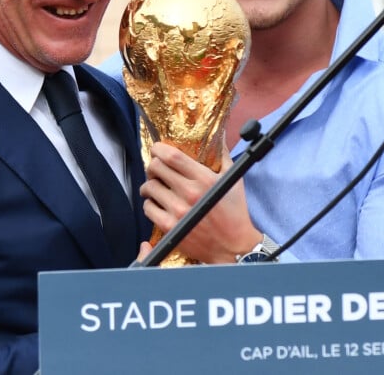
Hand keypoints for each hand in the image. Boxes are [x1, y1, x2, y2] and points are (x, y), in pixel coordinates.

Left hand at [140, 142, 261, 264]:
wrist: (234, 248)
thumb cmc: (235, 212)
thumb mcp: (232, 180)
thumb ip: (223, 156)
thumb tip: (220, 135)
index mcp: (203, 178)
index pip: (171, 156)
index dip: (158, 148)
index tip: (157, 149)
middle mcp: (189, 193)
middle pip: (155, 168)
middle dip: (153, 166)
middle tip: (156, 170)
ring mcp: (178, 212)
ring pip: (148, 188)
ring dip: (149, 185)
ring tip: (156, 188)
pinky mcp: (170, 228)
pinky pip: (148, 208)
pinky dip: (150, 204)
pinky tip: (158, 204)